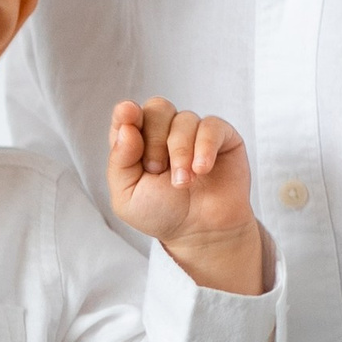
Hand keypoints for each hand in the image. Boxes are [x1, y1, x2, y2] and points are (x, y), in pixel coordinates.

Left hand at [108, 99, 265, 293]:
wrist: (200, 233)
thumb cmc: (163, 214)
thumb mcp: (127, 197)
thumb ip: (120, 162)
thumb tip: (126, 127)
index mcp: (137, 142)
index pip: (128, 114)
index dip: (127, 112)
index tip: (127, 113)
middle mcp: (165, 132)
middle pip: (157, 108)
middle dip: (154, 139)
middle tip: (156, 170)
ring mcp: (194, 133)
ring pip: (184, 119)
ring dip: (180, 152)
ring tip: (183, 183)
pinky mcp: (222, 138)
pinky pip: (211, 126)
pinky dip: (205, 147)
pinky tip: (201, 170)